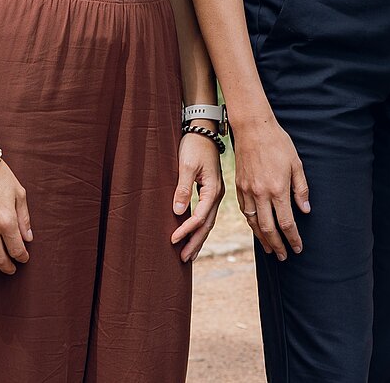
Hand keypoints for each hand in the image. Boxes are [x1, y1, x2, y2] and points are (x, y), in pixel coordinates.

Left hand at [170, 132, 224, 261]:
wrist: (203, 129)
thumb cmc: (194, 145)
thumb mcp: (186, 166)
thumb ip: (183, 189)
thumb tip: (178, 212)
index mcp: (213, 189)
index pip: (200, 216)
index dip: (186, 230)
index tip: (172, 240)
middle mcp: (217, 193)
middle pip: (207, 224)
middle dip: (196, 242)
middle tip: (184, 259)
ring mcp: (215, 193)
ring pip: (208, 221)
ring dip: (199, 238)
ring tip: (190, 254)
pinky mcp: (210, 190)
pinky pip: (206, 214)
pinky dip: (200, 227)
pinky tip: (194, 234)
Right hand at [232, 115, 308, 260]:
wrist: (252, 128)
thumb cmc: (278, 143)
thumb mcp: (296, 164)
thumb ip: (301, 189)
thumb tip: (305, 210)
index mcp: (277, 189)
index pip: (286, 222)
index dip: (292, 238)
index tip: (298, 248)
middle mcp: (261, 194)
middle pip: (268, 228)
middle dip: (277, 245)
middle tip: (283, 257)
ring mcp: (247, 191)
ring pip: (254, 222)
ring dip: (262, 238)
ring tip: (269, 249)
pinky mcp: (239, 186)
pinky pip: (245, 211)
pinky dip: (251, 223)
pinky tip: (257, 228)